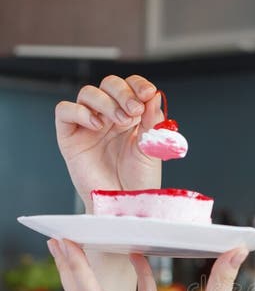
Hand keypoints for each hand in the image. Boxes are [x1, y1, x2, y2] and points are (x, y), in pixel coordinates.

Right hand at [56, 75, 162, 211]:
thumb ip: (152, 121)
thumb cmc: (139, 182)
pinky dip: (79, 111)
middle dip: (123, 93)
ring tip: (119, 121)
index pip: (130, 87)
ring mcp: (88, 125)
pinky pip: (64, 111)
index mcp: (131, 116)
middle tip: (134, 110)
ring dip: (105, 102)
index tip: (148, 93)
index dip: (137, 84)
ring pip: (87, 93)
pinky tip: (96, 125)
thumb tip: (154, 96)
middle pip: (108, 84)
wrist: (124, 205)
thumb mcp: (152, 148)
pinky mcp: (70, 137)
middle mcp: (108, 117)